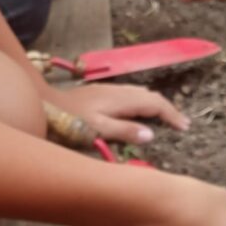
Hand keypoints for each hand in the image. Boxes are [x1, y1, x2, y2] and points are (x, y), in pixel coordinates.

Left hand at [48, 83, 189, 143]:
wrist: (41, 104)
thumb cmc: (67, 120)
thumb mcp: (97, 130)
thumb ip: (124, 132)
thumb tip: (151, 134)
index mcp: (120, 99)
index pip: (154, 104)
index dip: (172, 115)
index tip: (185, 127)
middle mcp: (117, 91)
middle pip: (150, 96)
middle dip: (168, 108)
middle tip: (182, 124)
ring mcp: (108, 91)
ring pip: (140, 94)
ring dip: (156, 105)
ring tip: (166, 119)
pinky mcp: (99, 94)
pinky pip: (130, 96)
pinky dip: (143, 104)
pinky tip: (139, 114)